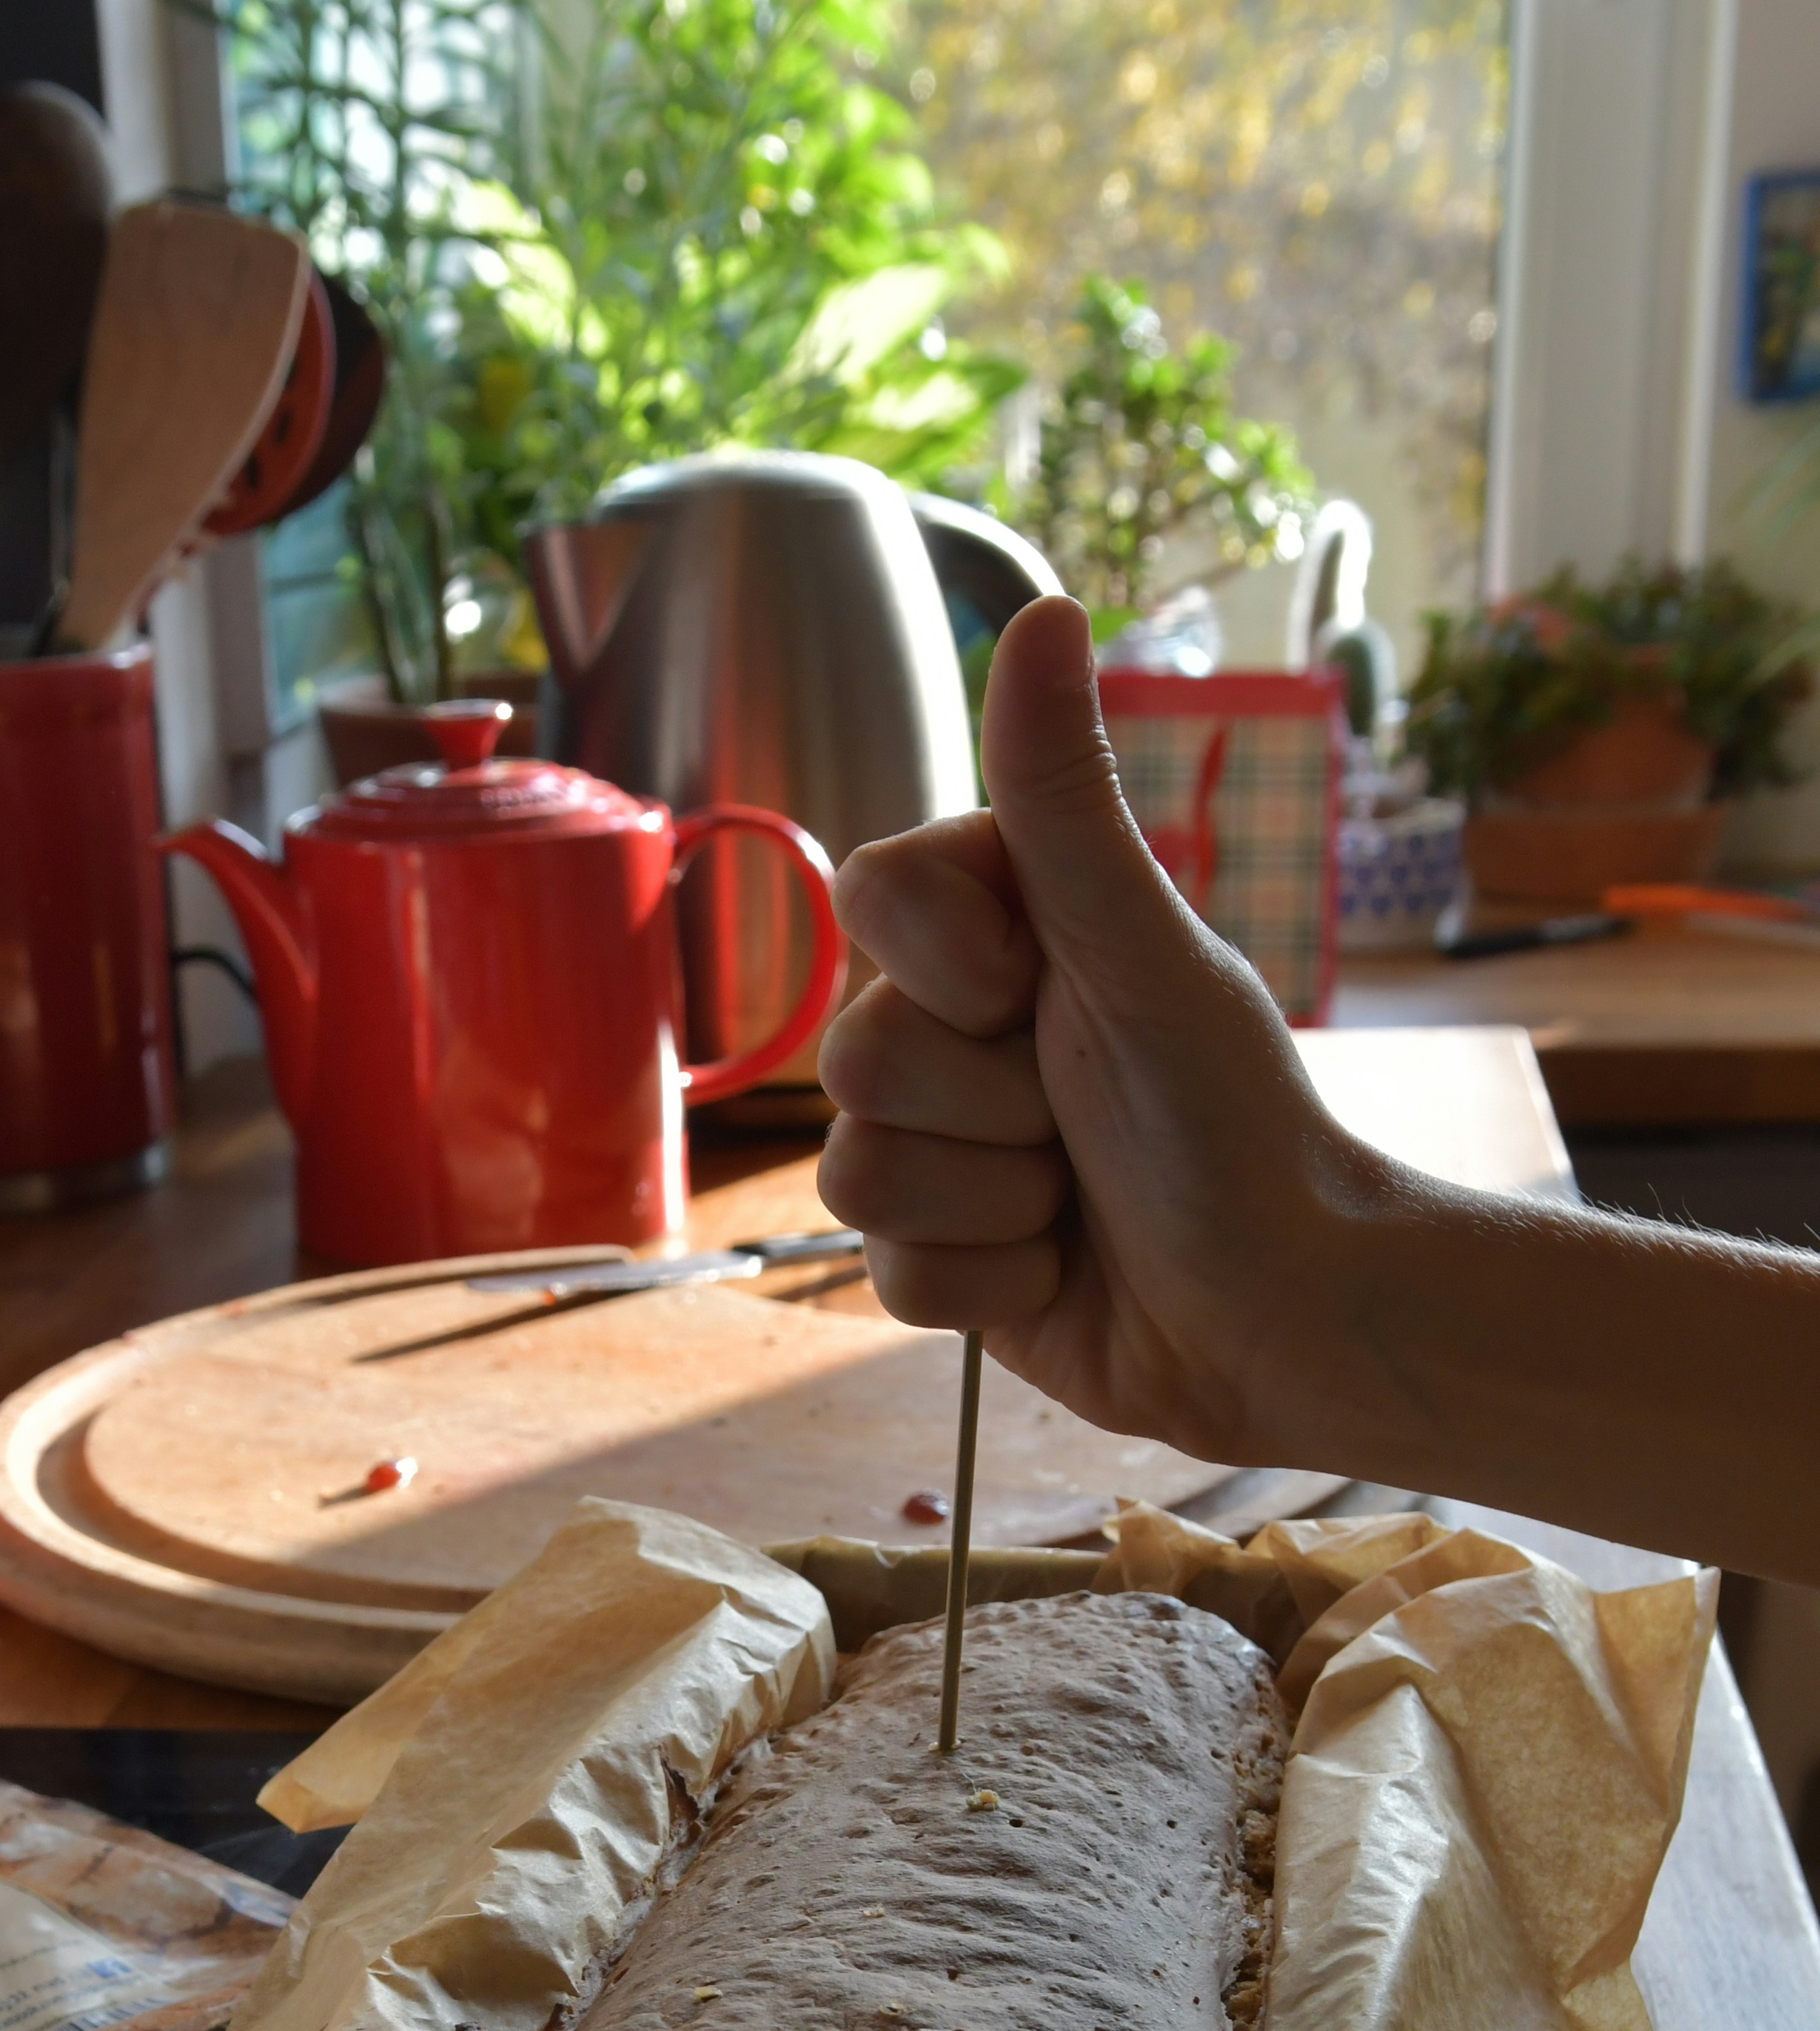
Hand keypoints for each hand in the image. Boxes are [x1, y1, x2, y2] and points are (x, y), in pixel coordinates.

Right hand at [817, 597, 1378, 1468]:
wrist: (1284, 1314)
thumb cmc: (1233, 1122)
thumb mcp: (1140, 950)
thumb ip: (1063, 799)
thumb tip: (1044, 610)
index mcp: (1000, 930)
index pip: (871, 901)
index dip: (947, 965)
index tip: (1040, 991)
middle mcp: (954, 1031)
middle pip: (853, 1058)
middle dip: (985, 1105)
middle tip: (1081, 1116)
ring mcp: (938, 1150)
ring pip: (857, 1176)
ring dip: (990, 1200)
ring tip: (1076, 1196)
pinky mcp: (937, 1261)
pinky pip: (889, 1273)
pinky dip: (987, 1282)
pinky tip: (1058, 1268)